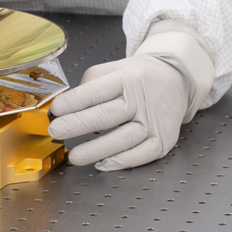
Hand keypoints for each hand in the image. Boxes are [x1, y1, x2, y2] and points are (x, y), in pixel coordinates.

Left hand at [47, 54, 188, 170]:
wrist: (176, 80)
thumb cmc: (138, 76)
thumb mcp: (114, 68)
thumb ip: (90, 83)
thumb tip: (68, 103)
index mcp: (127, 78)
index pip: (97, 91)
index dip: (74, 102)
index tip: (55, 110)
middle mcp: (142, 99)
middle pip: (107, 116)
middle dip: (77, 125)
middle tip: (56, 132)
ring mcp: (153, 122)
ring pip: (123, 139)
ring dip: (95, 150)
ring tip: (74, 156)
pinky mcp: (163, 140)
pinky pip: (141, 155)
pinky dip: (121, 162)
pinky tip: (102, 164)